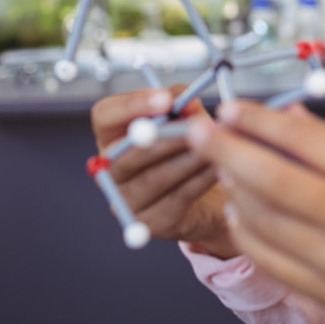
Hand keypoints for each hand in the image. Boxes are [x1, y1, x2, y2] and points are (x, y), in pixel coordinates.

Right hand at [90, 87, 237, 257]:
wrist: (213, 195)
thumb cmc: (192, 149)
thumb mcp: (189, 118)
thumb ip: (184, 105)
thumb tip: (186, 103)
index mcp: (114, 136)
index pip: (105, 116)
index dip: (131, 106)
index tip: (165, 101)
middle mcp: (111, 170)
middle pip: (125, 154)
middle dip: (164, 139)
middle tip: (195, 128)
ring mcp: (127, 200)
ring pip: (153, 179)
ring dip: (187, 159)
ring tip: (215, 146)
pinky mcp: (151, 223)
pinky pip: (176, 198)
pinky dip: (200, 180)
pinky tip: (219, 168)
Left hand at [186, 101, 324, 323]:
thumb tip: (285, 115)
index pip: (309, 142)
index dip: (262, 123)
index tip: (230, 109)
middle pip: (277, 181)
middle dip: (230, 153)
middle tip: (200, 134)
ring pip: (267, 220)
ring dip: (234, 190)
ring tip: (222, 169)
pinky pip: (269, 258)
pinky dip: (245, 231)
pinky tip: (238, 209)